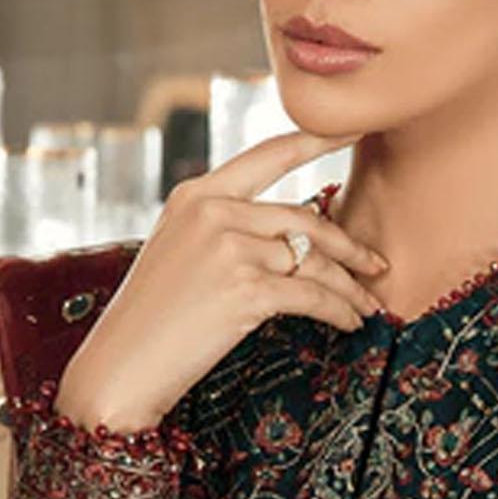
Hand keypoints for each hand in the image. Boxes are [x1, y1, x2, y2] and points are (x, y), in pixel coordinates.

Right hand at [55, 128, 389, 430]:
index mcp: (196, 195)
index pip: (268, 156)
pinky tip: (350, 322)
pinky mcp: (245, 289)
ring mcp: (229, 249)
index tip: (353, 131)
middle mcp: (213, 212)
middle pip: (305, 218)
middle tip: (376, 265)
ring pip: (315, 260)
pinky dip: (339, 310)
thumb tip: (289, 236)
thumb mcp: (179, 253)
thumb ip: (224, 229)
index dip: (316, 140)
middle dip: (349, 245)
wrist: (121, 367)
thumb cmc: (152, 320)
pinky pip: (312, 295)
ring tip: (366, 306)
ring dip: (348, 286)